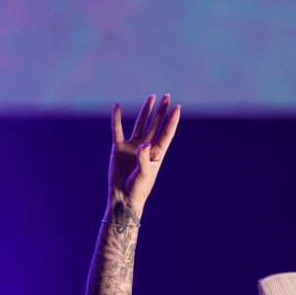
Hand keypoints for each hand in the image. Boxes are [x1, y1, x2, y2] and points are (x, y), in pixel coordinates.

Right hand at [107, 94, 180, 220]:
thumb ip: (144, 160)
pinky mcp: (118, 148)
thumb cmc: (138, 189)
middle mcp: (146, 147)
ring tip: (151, 97)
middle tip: (167, 96)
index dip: (172, 121)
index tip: (178, 108)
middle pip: (156, 124)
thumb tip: (144, 145)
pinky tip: (117, 107)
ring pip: (140, 123)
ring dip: (146, 111)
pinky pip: (117, 130)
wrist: (123, 198)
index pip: (166, 133)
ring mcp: (132, 146)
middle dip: (162, 110)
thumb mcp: (144, 175)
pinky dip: (117, 119)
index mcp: (157, 154)